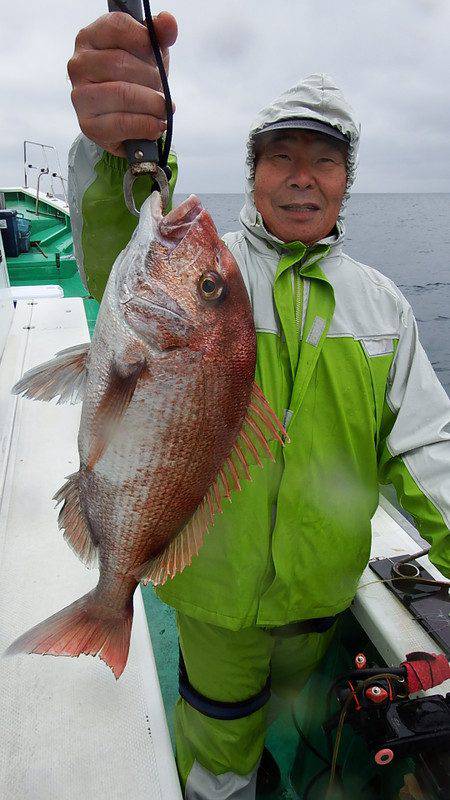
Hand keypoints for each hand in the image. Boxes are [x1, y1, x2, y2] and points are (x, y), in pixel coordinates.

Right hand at [68, 11, 176, 156]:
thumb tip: (168, 21)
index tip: (156, 54)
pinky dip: (146, 125)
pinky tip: (157, 125)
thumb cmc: (136, 79)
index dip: (143, 39)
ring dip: (152, 103)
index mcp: (90, 38)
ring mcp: (80, 96)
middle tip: (162, 89)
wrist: (128, 117)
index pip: (117, 26)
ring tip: (163, 108)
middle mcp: (79, 64)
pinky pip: (121, 123)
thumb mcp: (150, 53)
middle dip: (151, 78)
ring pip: (122, 94)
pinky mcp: (87, 124)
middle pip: (121, 63)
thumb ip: (159, 35)